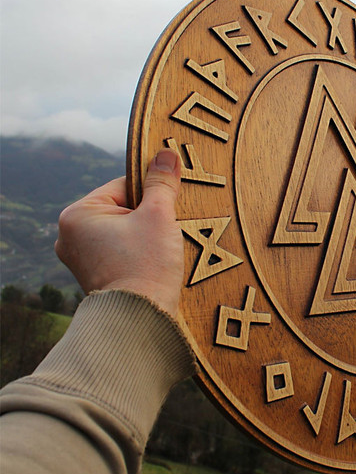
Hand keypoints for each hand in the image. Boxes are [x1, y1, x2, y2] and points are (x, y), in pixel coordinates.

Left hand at [55, 149, 183, 317]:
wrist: (141, 320)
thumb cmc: (145, 266)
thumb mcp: (158, 215)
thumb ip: (161, 182)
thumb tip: (166, 154)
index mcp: (77, 215)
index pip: (122, 186)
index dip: (150, 194)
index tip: (167, 208)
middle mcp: (71, 236)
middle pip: (122, 209)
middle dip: (148, 216)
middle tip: (164, 231)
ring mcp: (81, 259)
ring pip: (123, 230)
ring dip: (145, 234)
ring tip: (159, 249)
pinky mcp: (95, 276)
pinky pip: (120, 251)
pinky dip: (138, 252)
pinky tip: (152, 262)